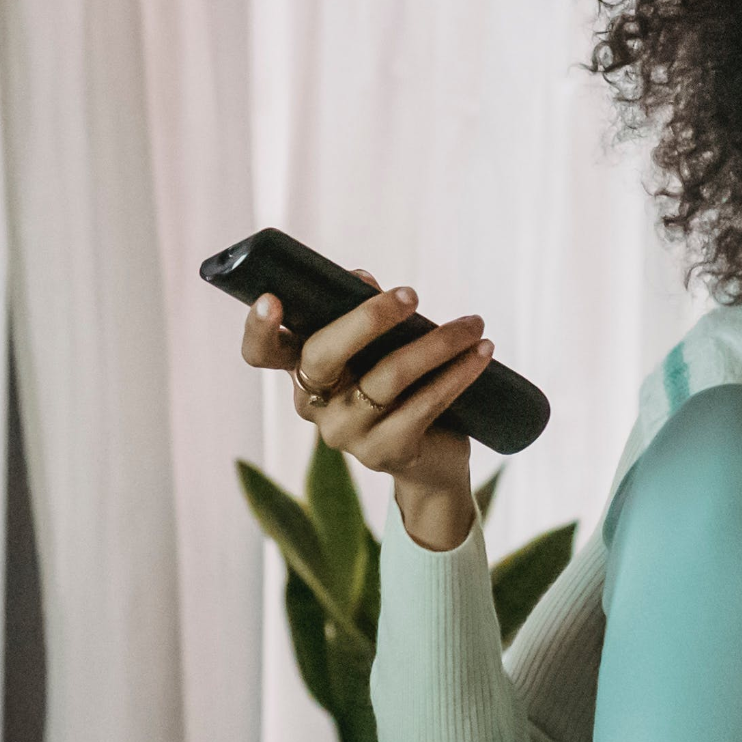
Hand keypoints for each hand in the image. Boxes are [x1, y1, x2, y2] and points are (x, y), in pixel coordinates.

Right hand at [238, 270, 492, 530]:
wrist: (432, 460)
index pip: (262, 353)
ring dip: (437, 343)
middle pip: (322, 357)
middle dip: (365, 319)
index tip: (272, 299)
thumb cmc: (401, 388)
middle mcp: (314, 405)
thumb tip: (363, 280)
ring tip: (473, 324)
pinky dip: (458, 374)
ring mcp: (346, 433)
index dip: (259, 329)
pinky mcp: (385, 452)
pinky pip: (424, 406)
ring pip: (387, 377)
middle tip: (410, 295)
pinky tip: (481, 353)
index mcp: (303, 372)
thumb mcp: (378, 351)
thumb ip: (365, 316)